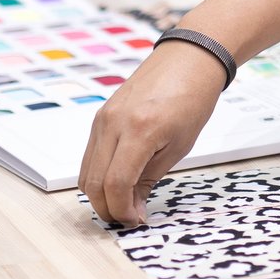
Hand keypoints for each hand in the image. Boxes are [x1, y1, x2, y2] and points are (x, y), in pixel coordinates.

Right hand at [79, 39, 226, 226]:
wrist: (189, 59)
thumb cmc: (192, 98)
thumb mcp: (179, 146)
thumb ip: (149, 179)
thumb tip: (132, 210)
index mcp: (140, 129)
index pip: (116, 184)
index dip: (122, 210)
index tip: (136, 220)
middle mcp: (114, 122)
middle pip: (94, 183)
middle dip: (108, 208)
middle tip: (129, 217)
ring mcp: (103, 117)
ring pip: (86, 172)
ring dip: (100, 194)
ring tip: (125, 200)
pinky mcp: (100, 115)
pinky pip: (91, 155)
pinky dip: (99, 174)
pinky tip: (120, 179)